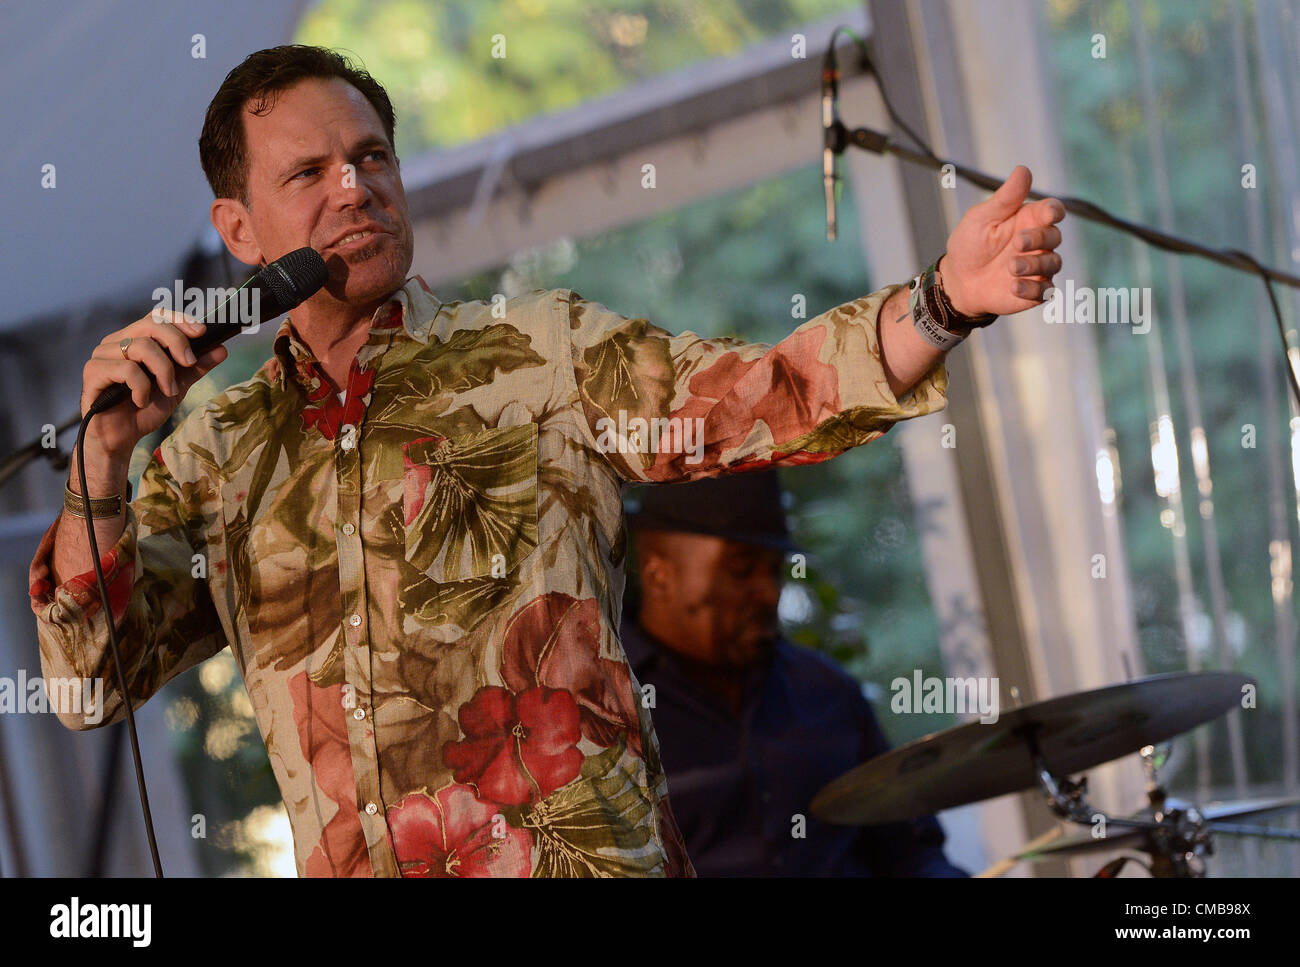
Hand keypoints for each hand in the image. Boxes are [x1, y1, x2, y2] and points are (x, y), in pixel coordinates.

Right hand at [80, 309, 228, 465]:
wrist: (121, 438)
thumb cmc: (144, 409)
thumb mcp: (177, 386)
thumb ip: (196, 367)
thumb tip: (222, 348)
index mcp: (134, 339)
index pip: (156, 316)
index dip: (180, 320)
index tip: (201, 333)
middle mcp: (116, 342)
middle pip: (150, 325)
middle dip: (177, 343)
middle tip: (189, 364)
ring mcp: (102, 355)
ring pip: (140, 347)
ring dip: (163, 371)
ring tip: (167, 391)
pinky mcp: (93, 372)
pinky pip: (126, 369)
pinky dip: (141, 387)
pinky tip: (141, 401)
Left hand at [938, 165, 1065, 318]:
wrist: (958, 280)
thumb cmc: (971, 243)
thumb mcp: (982, 218)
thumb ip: (1005, 198)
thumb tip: (1023, 170)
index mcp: (1029, 219)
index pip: (1052, 210)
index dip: (1054, 211)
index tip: (1048, 214)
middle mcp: (1039, 242)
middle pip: (1054, 236)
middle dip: (1039, 239)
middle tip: (1017, 243)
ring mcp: (1038, 267)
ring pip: (1053, 263)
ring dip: (1034, 265)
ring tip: (1011, 267)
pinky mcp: (1034, 291)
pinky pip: (1045, 291)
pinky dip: (1032, 290)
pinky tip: (1014, 287)